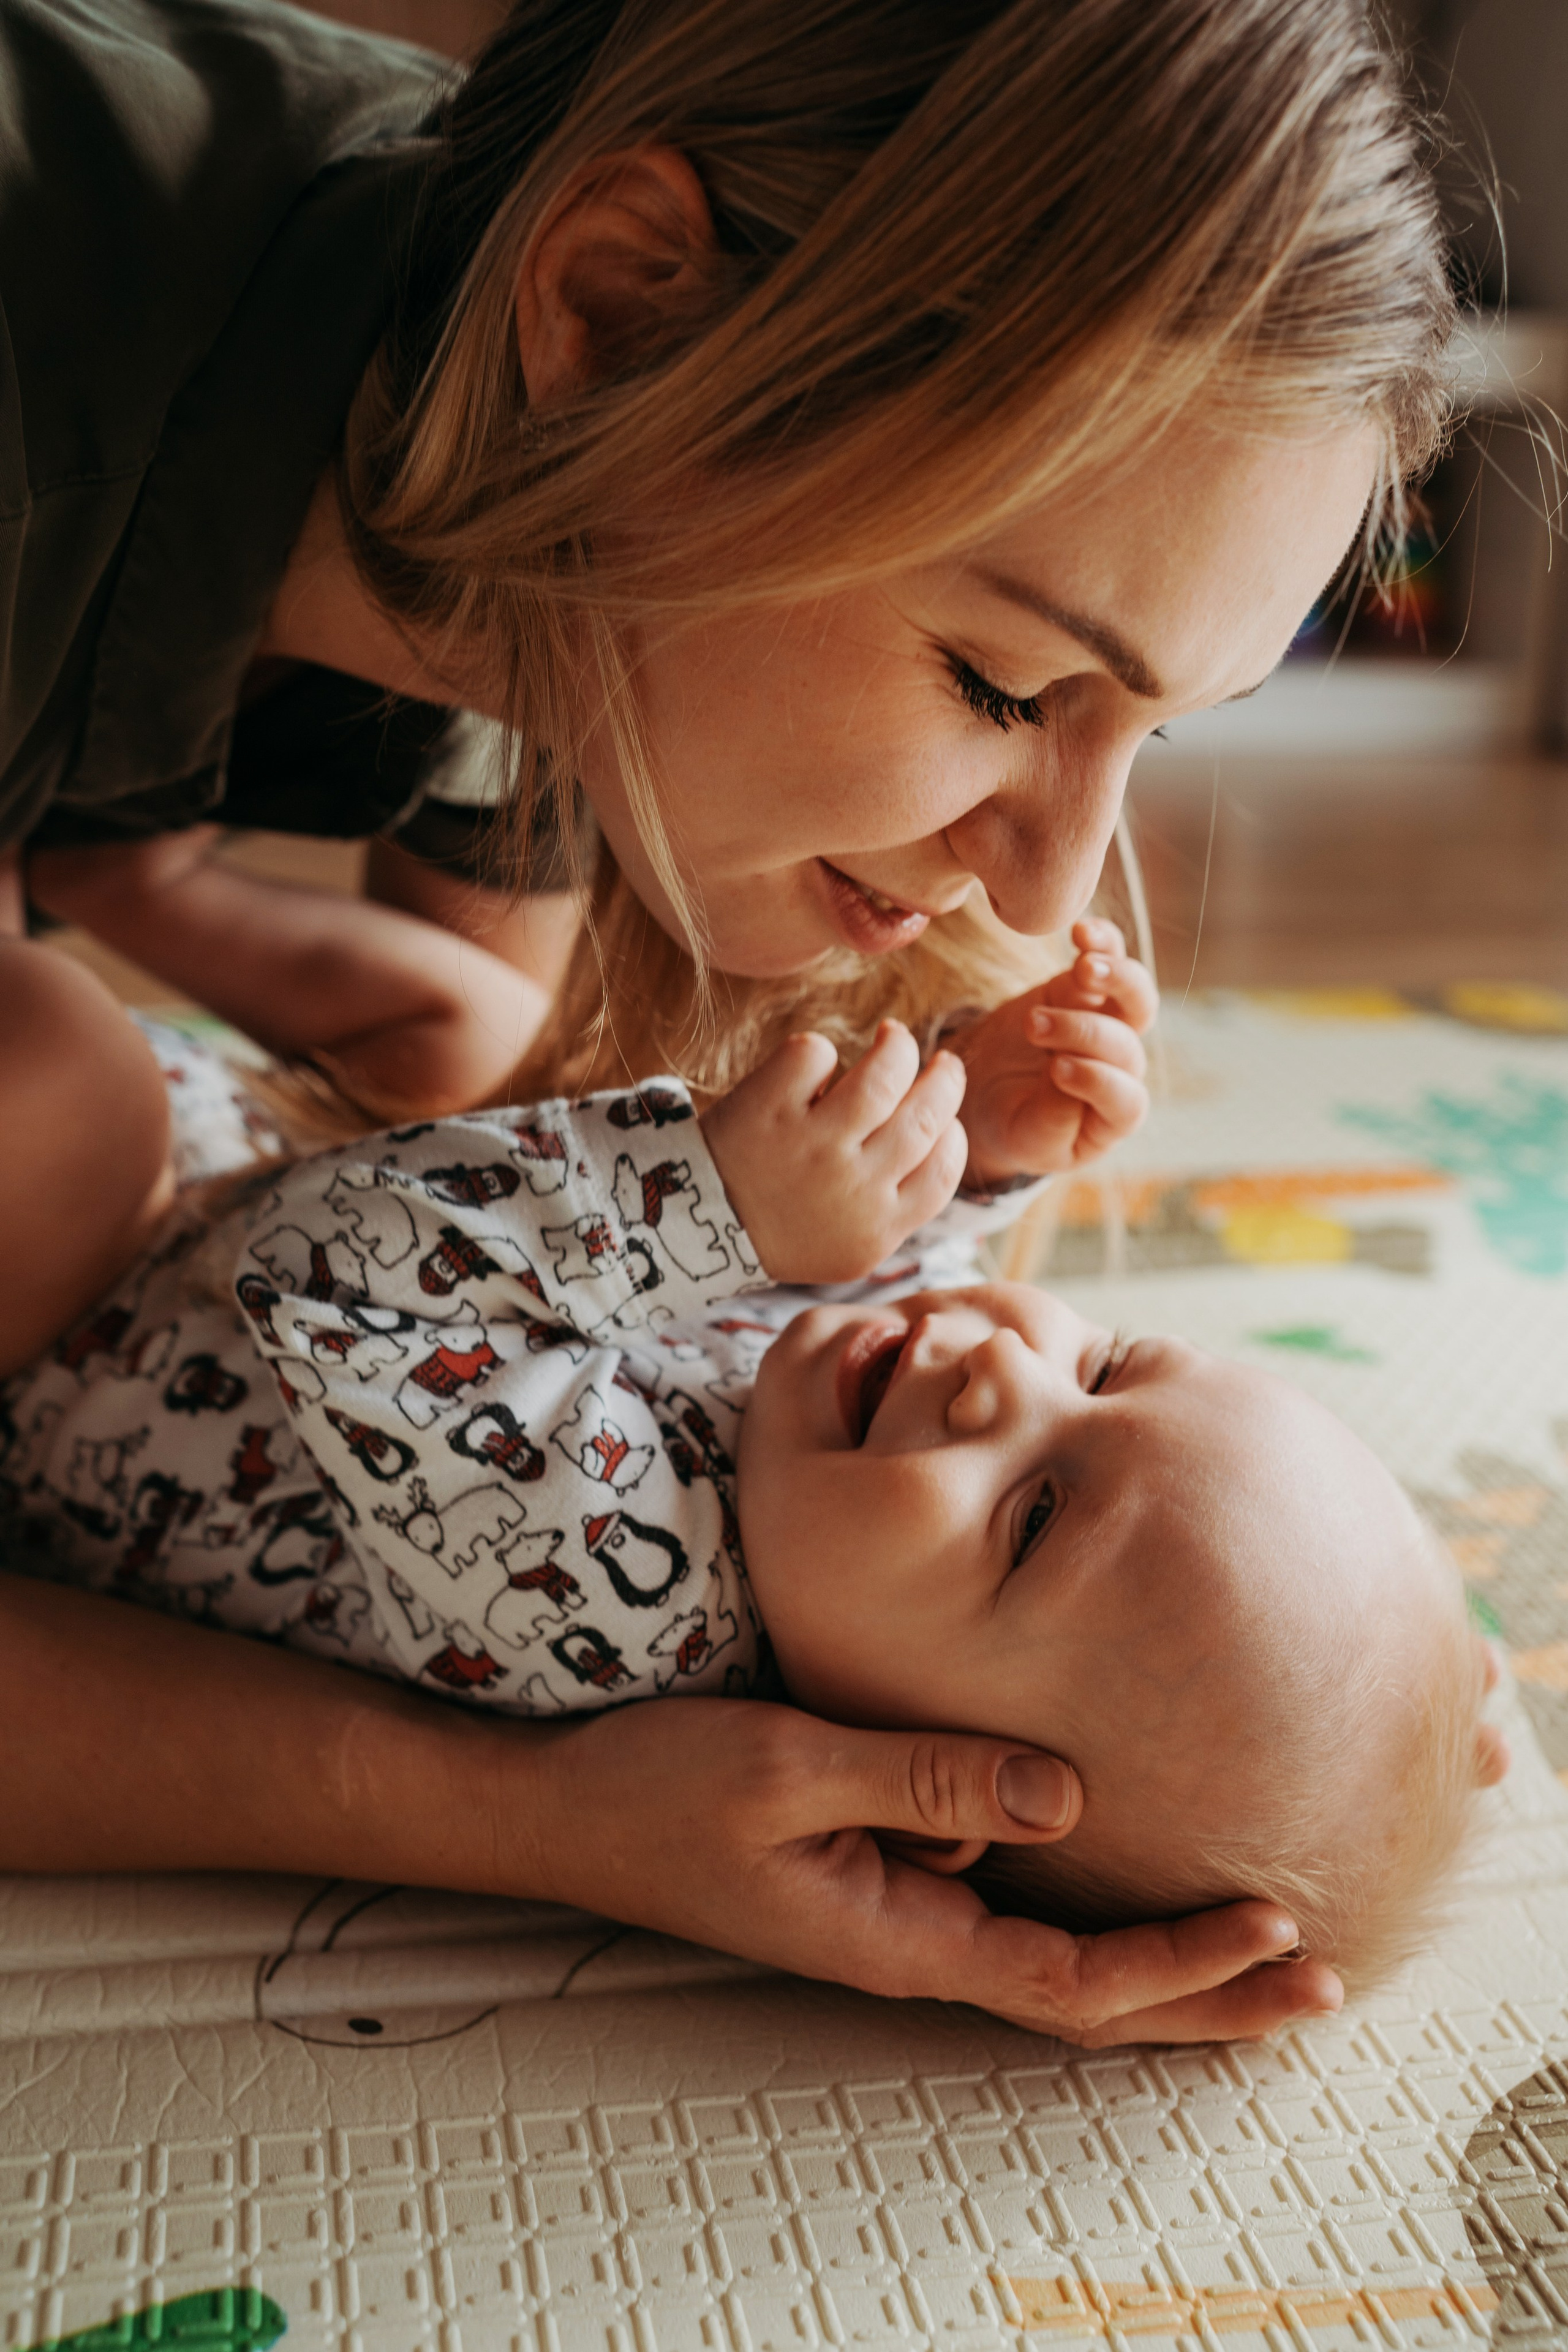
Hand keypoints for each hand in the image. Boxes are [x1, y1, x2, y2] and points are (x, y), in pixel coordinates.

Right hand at [521, 1698, 1343, 2044]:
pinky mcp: (875, 1868)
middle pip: (1086, 1993)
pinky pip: (1002, 1899)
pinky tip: (1110, 1863)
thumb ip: (929, 1778)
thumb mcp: (793, 1766)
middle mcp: (911, 1937)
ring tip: (1252, 1935)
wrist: (565, 1807)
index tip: (1276, 1935)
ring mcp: (894, 1908)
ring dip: (1156, 1952)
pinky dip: (1079, 1901)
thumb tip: (1068, 1795)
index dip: (1183, 1968)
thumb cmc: (660, 1788)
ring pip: (1053, 1950)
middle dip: (1205, 1993)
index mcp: (899, 1932)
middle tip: (1316, 1977)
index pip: (1075, 1981)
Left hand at [699, 1020, 967, 1283]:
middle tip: (942, 1062)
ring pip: (884, 1074)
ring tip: (892, 1037)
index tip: (944, 1118)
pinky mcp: (768, 1110)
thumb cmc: (779, 1230)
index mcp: (878, 1227)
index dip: (952, 1135)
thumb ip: (894, 1208)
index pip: (944, 1171)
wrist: (696, 1230)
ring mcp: (812, 1146)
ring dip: (898, 1046)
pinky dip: (818, 1051)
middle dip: (944, 1080)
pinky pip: (815, 1054)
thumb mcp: (847, 1245)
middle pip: (925, 1116)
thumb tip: (943, 1140)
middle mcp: (853, 1186)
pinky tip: (813, 1064)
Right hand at [957, 917, 1157, 1185]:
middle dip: (1084, 1032)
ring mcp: (1108, 1023)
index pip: (1125, 1098)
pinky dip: (1102, 942)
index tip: (1055, 1069)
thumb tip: (1063, 1071)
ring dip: (1114, 978)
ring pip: (1134, 995)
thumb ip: (1052, 1117)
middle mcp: (1121, 1068)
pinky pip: (1108, 959)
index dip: (1097, 1080)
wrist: (989, 1093)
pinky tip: (1083, 931)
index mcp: (1113, 1117)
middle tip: (1035, 1026)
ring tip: (1084, 968)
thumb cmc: (1012, 1125)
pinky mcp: (1085, 988)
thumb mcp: (1026, 1138)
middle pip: (1127, 1044)